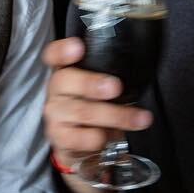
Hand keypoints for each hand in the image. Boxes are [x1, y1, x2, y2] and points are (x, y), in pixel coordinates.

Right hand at [41, 38, 151, 192]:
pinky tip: (109, 138)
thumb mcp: (99, 89)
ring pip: (83, 111)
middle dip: (92, 83)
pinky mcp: (59, 137)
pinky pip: (82, 137)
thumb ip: (109, 76)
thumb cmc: (93, 108)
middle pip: (65, 80)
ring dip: (116, 115)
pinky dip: (101, 138)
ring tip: (140, 118)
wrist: (79, 145)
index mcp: (65, 71)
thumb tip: (138, 73)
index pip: (53, 55)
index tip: (78, 47)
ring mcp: (54, 114)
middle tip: (116, 87)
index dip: (62, 50)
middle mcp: (55, 90)